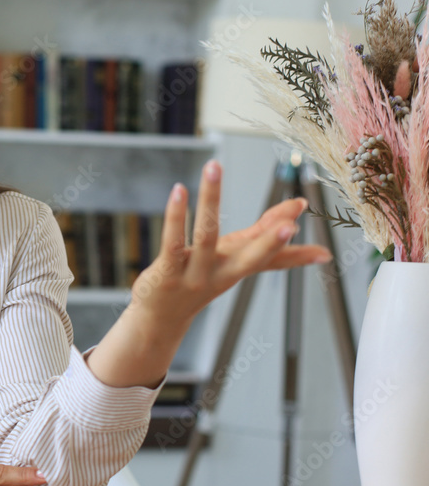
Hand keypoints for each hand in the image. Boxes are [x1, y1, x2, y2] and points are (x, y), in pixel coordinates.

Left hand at [131, 159, 331, 324]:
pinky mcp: (168, 271)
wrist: (161, 318)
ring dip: (211, 200)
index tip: (323, 253)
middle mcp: (220, 274)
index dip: (296, 255)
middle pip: (249, 258)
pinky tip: (179, 190)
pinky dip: (176, 214)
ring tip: (215, 167)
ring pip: (206, 236)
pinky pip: (174, 240)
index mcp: (238, 269)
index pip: (272, 261)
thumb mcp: (230, 260)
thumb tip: (292, 221)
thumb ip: (258, 238)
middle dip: (270, 243)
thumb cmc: (198, 281)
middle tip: (290, 225)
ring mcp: (194, 273)